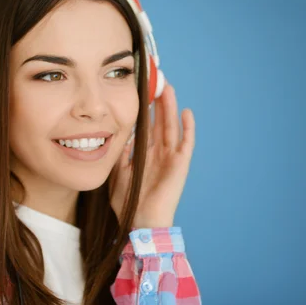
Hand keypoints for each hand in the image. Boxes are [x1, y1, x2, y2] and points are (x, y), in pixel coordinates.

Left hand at [109, 83, 194, 227]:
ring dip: (170, 108)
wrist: (139, 222)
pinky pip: (186, 143)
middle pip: (159, 122)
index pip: (146, 127)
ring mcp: (170, 158)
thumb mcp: (117, 172)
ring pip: (171, 127)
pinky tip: (186, 112)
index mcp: (145, 154)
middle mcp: (159, 153)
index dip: (145, 110)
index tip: (141, 92)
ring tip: (167, 88)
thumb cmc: (127, 202)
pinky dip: (188, 128)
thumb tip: (120, 133)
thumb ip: (120, 153)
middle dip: (158, 102)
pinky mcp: (180, 164)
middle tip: (155, 82)